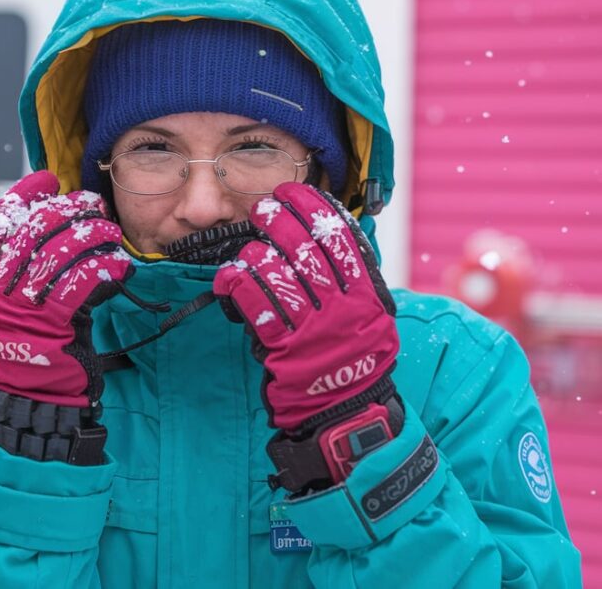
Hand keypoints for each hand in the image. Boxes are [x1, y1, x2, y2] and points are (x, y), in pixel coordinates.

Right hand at [0, 171, 132, 407]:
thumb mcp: (12, 304)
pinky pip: (83, 281)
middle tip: (91, 204)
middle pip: (32, 231)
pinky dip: (104, 267)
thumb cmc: (29, 345)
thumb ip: (20, 267)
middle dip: (66, 210)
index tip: (46, 180)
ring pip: (60, 252)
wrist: (34, 399)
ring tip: (109, 232)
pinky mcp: (53, 324)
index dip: (22, 197)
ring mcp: (20, 308)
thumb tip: (47, 213)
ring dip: (92, 235)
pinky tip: (118, 265)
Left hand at [213, 183, 398, 432]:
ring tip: (249, 248)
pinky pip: (258, 306)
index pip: (339, 238)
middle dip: (279, 220)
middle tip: (262, 208)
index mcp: (366, 296)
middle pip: (306, 249)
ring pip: (278, 274)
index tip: (294, 191)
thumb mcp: (370, 316)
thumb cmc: (354, 358)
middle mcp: (342, 308)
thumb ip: (354, 280)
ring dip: (256, 253)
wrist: (346, 410)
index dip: (313, 209)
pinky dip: (240, 286)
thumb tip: (328, 235)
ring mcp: (313, 329)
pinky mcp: (285, 349)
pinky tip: (230, 278)